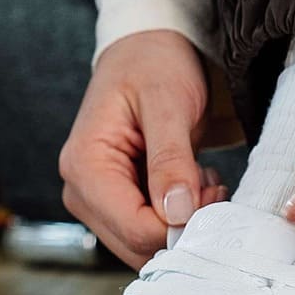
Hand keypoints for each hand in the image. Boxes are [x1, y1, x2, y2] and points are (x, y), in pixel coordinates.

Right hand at [59, 29, 228, 266]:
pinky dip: (176, 217)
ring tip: (201, 179)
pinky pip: (147, 230)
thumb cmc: (152, 65)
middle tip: (213, 186)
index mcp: (84, 165)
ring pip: (143, 244)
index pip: (134, 227)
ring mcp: (94, 199)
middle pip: (136, 244)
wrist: (144, 49)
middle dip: (183, 226)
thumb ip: (171, 160)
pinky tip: (190, 183)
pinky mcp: (113, 202)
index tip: (214, 193)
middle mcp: (80, 190)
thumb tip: (177, 212)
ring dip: (181, 223)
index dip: (181, 224)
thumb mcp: (168, 103)